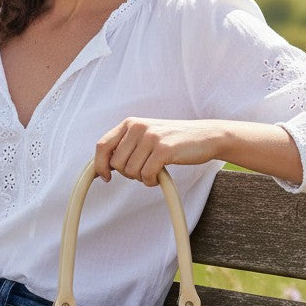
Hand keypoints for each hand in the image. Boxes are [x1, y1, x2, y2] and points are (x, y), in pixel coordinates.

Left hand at [94, 118, 224, 185]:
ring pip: (130, 171)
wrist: (206, 136)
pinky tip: (159, 176)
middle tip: (143, 171)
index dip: (99, 165)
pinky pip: (146, 175)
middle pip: (116, 163)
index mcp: (130, 123)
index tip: (105, 177)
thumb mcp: (146, 135)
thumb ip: (126, 146)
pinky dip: (151, 181)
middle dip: (128, 174)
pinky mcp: (163, 149)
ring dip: (141, 178)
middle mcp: (138, 127)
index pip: (102, 145)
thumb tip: (102, 167)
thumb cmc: (174, 140)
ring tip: (154, 171)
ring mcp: (151, 137)